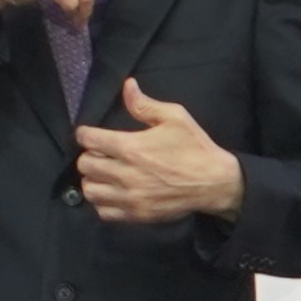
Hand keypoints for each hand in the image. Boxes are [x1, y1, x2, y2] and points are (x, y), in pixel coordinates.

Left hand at [76, 79, 243, 224]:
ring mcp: (130, 197)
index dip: (85, 134)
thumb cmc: (195, 148)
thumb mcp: (175, 118)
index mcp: (132, 147)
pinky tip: (112, 193)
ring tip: (103, 174)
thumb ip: (145, 104)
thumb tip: (127, 85)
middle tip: (99, 154)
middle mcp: (126, 174)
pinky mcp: (137, 215)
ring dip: (92, 180)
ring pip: (90, 190)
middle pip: (84, 165)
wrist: (216, 183)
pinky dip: (102, 202)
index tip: (90, 134)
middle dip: (88, 156)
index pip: (89, 140)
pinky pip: (104, 212)